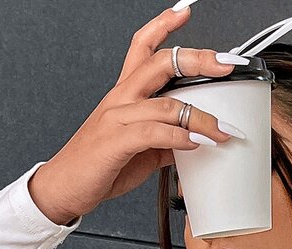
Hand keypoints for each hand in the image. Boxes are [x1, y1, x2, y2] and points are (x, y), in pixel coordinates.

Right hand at [28, 5, 242, 223]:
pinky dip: (179, 138)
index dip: (163, 26)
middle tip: (226, 65)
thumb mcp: (140, 150)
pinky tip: (195, 144)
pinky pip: (154, 133)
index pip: (142, 47)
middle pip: (160, 63)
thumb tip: (193, 140)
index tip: (184, 13)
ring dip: (200, 118)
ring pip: (166, 104)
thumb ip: (166, 140)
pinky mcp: (115, 142)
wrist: (65, 187)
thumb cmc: (99, 167)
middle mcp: (120, 99)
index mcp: (124, 94)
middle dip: (197, 60)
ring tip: (221, 131)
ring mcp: (116, 118)